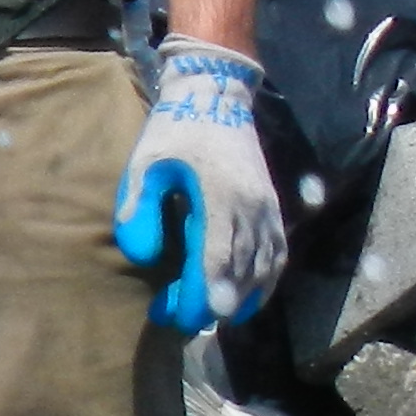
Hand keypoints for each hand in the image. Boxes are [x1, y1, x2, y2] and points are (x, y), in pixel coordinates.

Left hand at [113, 37, 287, 332]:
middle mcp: (253, 208)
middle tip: (174, 319)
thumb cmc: (174, 131)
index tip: (178, 317)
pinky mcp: (275, 210)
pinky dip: (262, 285)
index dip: (200, 295)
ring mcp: (269, 210)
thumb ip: (139, 209)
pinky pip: (277, 258)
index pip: (217, 260)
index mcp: (220, 196)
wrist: (217, 97)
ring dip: (235, 300)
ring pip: (262, 271)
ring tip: (201, 313)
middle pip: (238, 273)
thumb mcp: (145, 164)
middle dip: (208, 304)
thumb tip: (142, 257)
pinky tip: (240, 300)